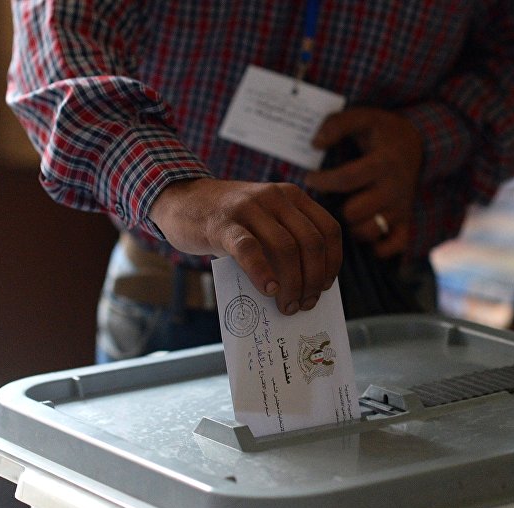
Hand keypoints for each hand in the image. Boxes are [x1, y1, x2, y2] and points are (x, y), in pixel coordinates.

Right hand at [149, 178, 341, 314]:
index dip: (332, 262)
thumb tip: (308, 285)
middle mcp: (275, 197)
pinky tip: (268, 289)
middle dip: (313, 279)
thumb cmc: (227, 219)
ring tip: (287, 305)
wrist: (180, 198)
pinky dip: (262, 272)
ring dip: (292, 283)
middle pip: (311, 242)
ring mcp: (249, 208)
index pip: (328, 230)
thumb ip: (285, 239)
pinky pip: (250, 249)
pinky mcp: (222, 223)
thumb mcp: (264, 218)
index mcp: (292, 196)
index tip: (325, 286)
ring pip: (286, 248)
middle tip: (305, 303)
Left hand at [304, 107, 422, 257]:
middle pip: (355, 212)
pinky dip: (377, 247)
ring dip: (351, 226)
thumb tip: (315, 143)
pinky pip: (394, 247)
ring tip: (344, 213)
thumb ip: (337, 124)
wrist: (417, 145)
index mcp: (383, 163)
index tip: (309, 177)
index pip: (346, 179)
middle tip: (329, 199)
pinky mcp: (406, 222)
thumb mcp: (363, 118)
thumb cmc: (382, 132)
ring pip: (369, 232)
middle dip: (336, 207)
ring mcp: (401, 208)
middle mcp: (394, 189)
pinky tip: (363, 233)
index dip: (322, 181)